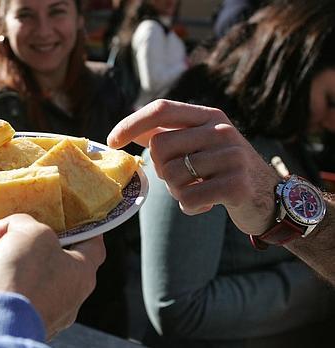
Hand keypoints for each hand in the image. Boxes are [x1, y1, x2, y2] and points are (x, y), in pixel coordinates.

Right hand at [0, 214, 105, 338]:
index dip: (86, 228)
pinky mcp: (3, 316)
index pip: (93, 247)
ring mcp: (32, 307)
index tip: (75, 214)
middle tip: (11, 222)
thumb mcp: (31, 232)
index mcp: (80, 274)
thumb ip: (21, 222)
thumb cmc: (25, 275)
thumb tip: (0, 230)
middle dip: (25, 239)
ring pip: (14, 273)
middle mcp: (61, 295)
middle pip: (47, 258)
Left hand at [107, 99, 281, 234]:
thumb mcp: (200, 145)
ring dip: (177, 191)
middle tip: (182, 178)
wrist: (268, 198)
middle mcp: (221, 131)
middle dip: (162, 169)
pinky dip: (190, 206)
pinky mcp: (236, 184)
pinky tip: (206, 204)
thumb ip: (167, 135)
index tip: (111, 142)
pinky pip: (189, 198)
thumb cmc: (222, 171)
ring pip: (173, 175)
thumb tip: (125, 133)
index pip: (162, 109)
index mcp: (209, 116)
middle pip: (160, 146)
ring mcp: (231, 156)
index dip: (131, 123)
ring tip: (197, 190)